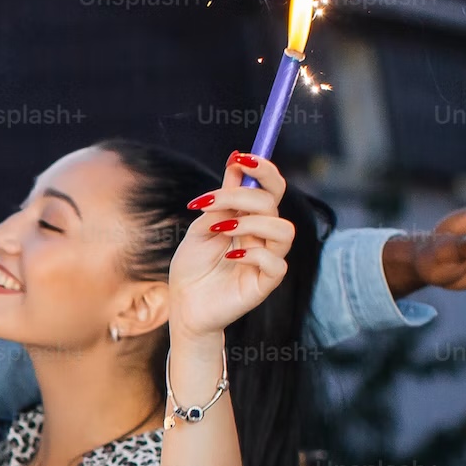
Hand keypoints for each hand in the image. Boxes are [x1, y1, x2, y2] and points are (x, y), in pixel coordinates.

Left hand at [170, 153, 293, 338]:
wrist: (183, 308)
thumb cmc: (192, 269)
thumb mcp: (200, 229)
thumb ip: (220, 202)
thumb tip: (235, 165)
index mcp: (250, 219)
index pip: (270, 188)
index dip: (263, 169)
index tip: (241, 157)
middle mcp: (263, 236)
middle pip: (272, 203)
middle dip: (241, 195)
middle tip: (210, 202)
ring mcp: (267, 259)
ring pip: (283, 230)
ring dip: (251, 222)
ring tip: (220, 230)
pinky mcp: (265, 283)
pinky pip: (276, 263)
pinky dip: (253, 253)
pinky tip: (229, 255)